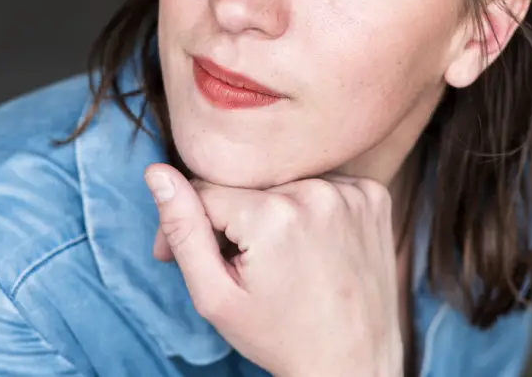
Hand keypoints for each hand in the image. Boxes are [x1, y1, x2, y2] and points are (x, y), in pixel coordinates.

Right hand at [144, 164, 403, 376]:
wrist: (354, 362)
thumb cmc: (279, 336)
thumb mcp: (216, 296)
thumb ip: (184, 230)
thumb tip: (157, 172)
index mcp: (273, 214)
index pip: (206, 191)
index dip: (190, 224)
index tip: (186, 257)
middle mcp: (316, 192)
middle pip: (249, 187)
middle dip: (234, 220)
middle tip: (243, 268)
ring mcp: (351, 192)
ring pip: (286, 183)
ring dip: (275, 212)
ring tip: (284, 261)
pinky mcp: (374, 195)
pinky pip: (325, 185)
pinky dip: (313, 209)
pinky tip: (316, 247)